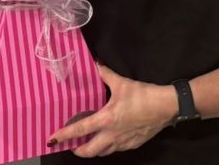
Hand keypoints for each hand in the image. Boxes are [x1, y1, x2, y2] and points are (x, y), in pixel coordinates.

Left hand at [46, 64, 176, 157]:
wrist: (166, 107)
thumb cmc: (143, 95)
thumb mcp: (122, 83)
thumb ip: (106, 74)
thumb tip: (95, 64)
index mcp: (106, 120)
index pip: (79, 129)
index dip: (64, 135)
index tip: (52, 139)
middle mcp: (111, 135)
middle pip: (89, 151)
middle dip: (78, 150)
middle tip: (72, 145)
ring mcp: (123, 142)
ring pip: (103, 153)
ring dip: (93, 150)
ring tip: (90, 143)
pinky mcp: (133, 144)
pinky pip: (116, 149)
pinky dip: (109, 147)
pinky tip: (111, 139)